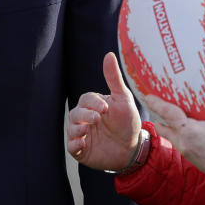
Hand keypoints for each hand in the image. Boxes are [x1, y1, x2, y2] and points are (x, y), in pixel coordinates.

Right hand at [67, 53, 141, 170]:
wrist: (133, 148)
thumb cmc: (128, 121)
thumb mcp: (123, 99)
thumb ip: (114, 78)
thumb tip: (108, 54)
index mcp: (93, 105)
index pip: (86, 99)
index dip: (93, 103)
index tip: (105, 108)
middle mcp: (85, 119)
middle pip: (75, 114)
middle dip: (85, 116)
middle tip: (97, 119)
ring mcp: (82, 135)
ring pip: (71, 129)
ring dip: (77, 129)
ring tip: (87, 131)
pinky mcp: (81, 150)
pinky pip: (71, 147)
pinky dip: (74, 145)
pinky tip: (83, 144)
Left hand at [146, 69, 204, 181]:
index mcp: (191, 132)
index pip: (168, 114)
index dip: (156, 104)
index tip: (146, 95)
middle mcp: (184, 143)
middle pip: (163, 126)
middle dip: (157, 114)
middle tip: (151, 101)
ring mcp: (187, 152)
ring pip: (170, 136)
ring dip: (166, 124)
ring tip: (163, 113)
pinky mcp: (192, 159)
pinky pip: (178, 143)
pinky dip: (175, 133)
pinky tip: (182, 127)